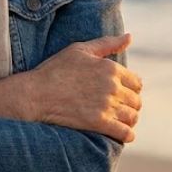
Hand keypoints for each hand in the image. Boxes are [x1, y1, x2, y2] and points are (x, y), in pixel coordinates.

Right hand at [27, 33, 142, 142]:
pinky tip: (119, 132)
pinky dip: (126, 134)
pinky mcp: (99, 123)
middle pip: (136, 101)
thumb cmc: (54, 70)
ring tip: (117, 119)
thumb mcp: (79, 50)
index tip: (119, 93)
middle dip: (128, 104)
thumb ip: (106, 43)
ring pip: (132, 117)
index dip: (129, 88)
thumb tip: (129, 36)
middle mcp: (112, 87)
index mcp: (111, 68)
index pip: (136, 83)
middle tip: (116, 107)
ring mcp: (107, 106)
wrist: (34, 94)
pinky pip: (125, 133)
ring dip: (127, 119)